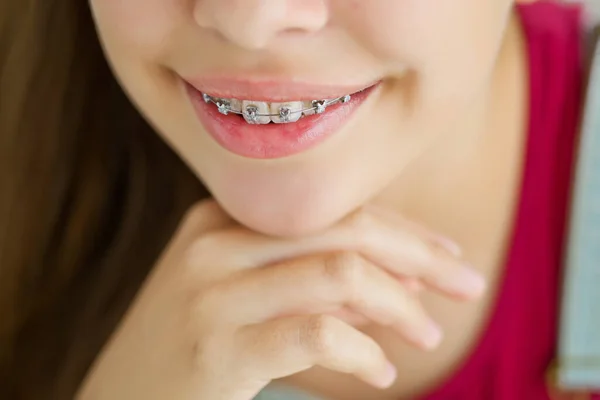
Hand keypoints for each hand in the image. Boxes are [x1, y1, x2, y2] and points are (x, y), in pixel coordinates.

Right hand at [77, 200, 484, 399]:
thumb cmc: (191, 347)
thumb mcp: (249, 298)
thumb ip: (319, 281)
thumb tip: (403, 279)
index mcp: (223, 218)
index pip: (335, 208)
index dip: (403, 230)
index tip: (448, 257)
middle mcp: (215, 241)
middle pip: (346, 228)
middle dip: (421, 256)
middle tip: (467, 285)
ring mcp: (211, 292)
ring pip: (339, 273)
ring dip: (400, 305)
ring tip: (430, 335)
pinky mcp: (216, 348)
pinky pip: (317, 334)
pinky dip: (364, 352)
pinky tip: (382, 372)